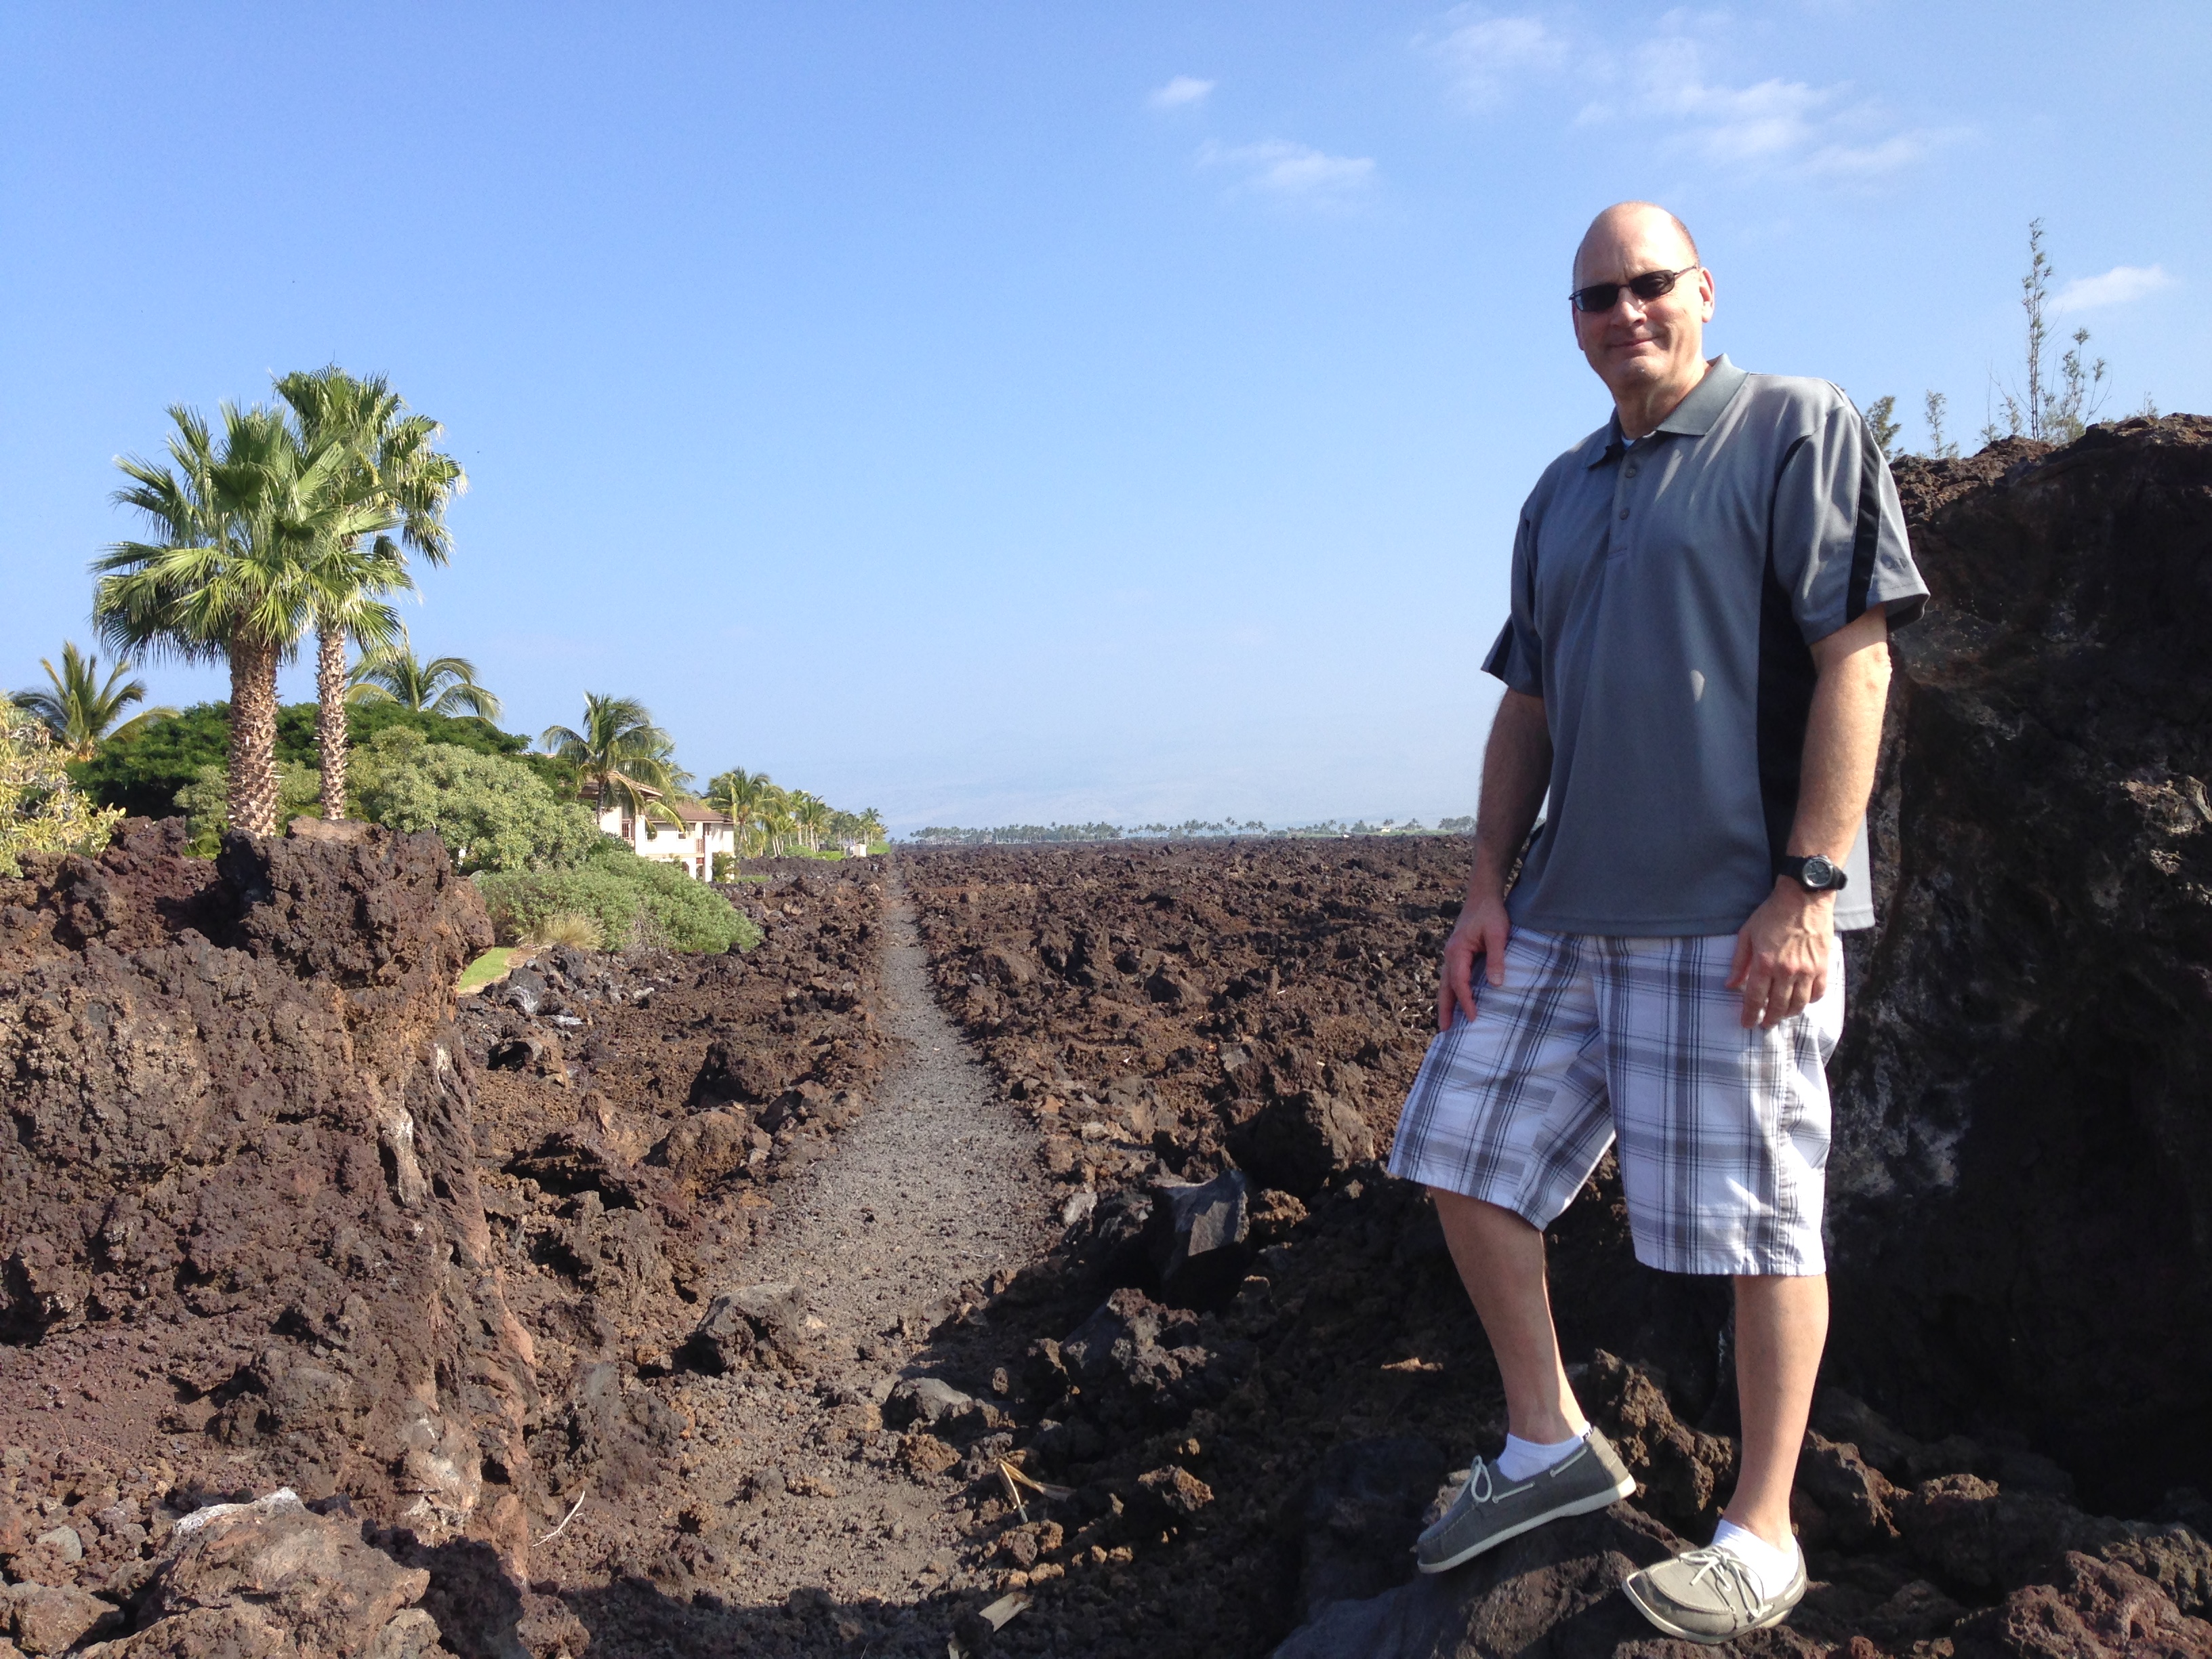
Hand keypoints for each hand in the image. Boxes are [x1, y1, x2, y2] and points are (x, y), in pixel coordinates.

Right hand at [1437, 892, 1511, 1031]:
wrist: (1483, 895)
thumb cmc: (1491, 913)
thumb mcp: (1498, 935)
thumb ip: (1497, 959)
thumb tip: (1496, 985)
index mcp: (1457, 951)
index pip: (1460, 983)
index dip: (1466, 1002)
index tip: (1474, 1018)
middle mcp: (1450, 955)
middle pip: (1445, 987)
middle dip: (1444, 1010)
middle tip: (1444, 1032)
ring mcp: (1452, 954)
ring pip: (1446, 983)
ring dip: (1446, 1002)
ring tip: (1446, 1022)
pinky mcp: (1458, 953)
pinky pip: (1452, 977)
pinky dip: (1452, 991)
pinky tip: (1457, 999)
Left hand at [1727, 881, 1833, 1028]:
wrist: (1804, 898)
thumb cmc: (1772, 914)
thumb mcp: (1747, 934)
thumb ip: (1739, 962)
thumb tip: (1730, 985)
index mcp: (1764, 963)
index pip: (1755, 998)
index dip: (1750, 1014)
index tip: (1747, 1024)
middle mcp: (1786, 971)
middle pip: (1778, 1005)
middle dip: (1770, 1019)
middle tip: (1764, 1024)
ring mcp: (1807, 970)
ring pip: (1799, 1003)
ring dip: (1789, 1014)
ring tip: (1782, 1015)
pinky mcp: (1823, 966)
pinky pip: (1818, 992)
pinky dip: (1810, 1001)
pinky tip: (1802, 1001)